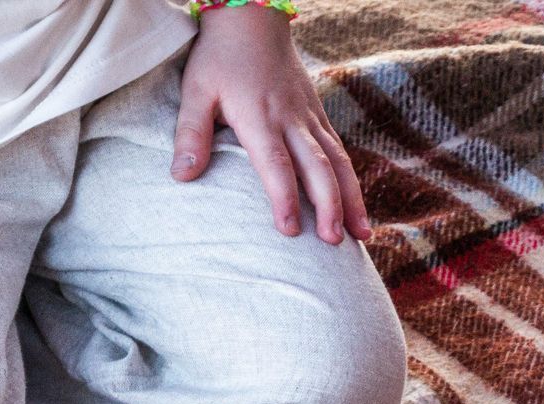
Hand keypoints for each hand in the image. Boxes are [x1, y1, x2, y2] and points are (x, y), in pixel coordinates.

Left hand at [173, 5, 371, 244]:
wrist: (253, 19)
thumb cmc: (219, 58)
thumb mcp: (196, 91)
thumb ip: (191, 134)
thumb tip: (182, 176)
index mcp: (259, 116)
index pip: (275, 164)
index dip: (283, 197)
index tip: (289, 230)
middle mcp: (292, 120)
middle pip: (318, 168)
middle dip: (329, 207)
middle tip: (333, 242)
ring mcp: (311, 118)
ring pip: (338, 162)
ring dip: (352, 200)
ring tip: (361, 235)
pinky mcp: (320, 115)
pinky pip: (340, 151)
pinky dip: (351, 181)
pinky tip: (357, 207)